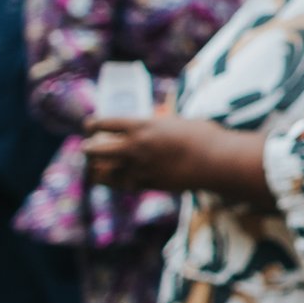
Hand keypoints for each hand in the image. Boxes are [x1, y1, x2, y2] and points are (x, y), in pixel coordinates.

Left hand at [85, 114, 217, 194]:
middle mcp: (134, 147)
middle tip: (88, 148)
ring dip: (99, 169)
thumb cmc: (202, 136)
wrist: (216, 162)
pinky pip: (123, 184)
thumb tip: (155, 118)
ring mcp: (139, 168)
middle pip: (94, 150)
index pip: (105, 123)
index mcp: (141, 126)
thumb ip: (160, 122)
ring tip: (98, 167)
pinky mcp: (147, 184)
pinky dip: (119, 181)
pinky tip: (119, 178)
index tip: (89, 126)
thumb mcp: (177, 121)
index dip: (93, 124)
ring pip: (103, 172)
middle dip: (88, 149)